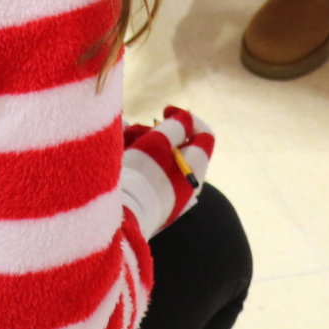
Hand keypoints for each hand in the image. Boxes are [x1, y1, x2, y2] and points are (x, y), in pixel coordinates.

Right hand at [120, 106, 215, 231]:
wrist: (124, 217)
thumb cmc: (142, 174)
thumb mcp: (159, 140)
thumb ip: (176, 125)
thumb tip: (186, 119)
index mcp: (197, 167)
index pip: (205, 134)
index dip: (188, 118)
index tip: (164, 111)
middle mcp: (191, 182)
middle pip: (182, 146)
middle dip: (159, 132)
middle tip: (138, 129)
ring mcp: (175, 195)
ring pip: (165, 159)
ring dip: (146, 144)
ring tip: (125, 141)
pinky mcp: (159, 204)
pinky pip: (156, 174)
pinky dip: (143, 162)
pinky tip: (124, 157)